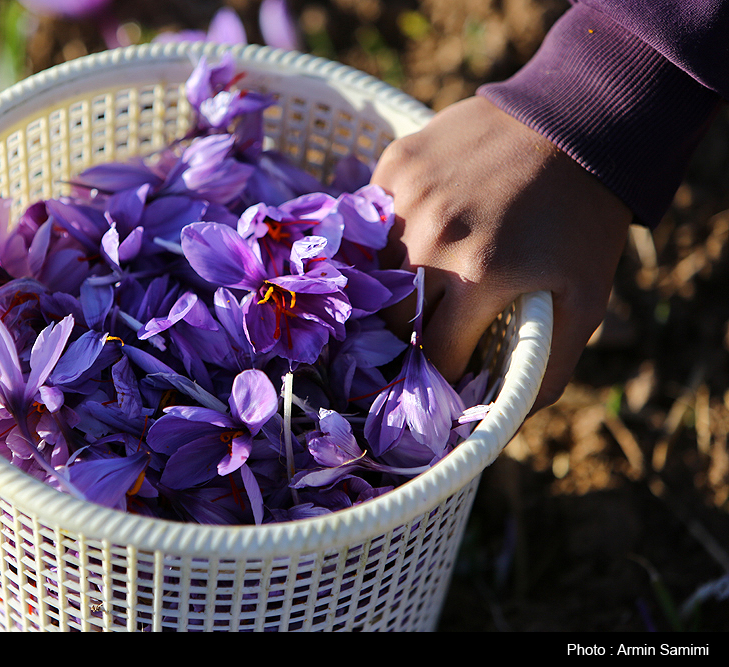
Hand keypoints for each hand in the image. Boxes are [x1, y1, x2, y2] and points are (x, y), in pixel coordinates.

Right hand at [371, 96, 631, 410]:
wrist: (577, 120)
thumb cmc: (581, 218)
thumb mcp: (585, 298)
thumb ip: (547, 367)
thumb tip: (504, 421)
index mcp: (478, 276)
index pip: (433, 352)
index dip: (442, 369)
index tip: (451, 368)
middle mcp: (431, 239)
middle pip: (394, 315)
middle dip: (416, 327)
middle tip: (441, 317)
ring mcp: (407, 197)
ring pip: (378, 267)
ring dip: (401, 278)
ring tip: (433, 268)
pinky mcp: (396, 164)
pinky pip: (376, 216)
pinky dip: (395, 228)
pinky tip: (427, 221)